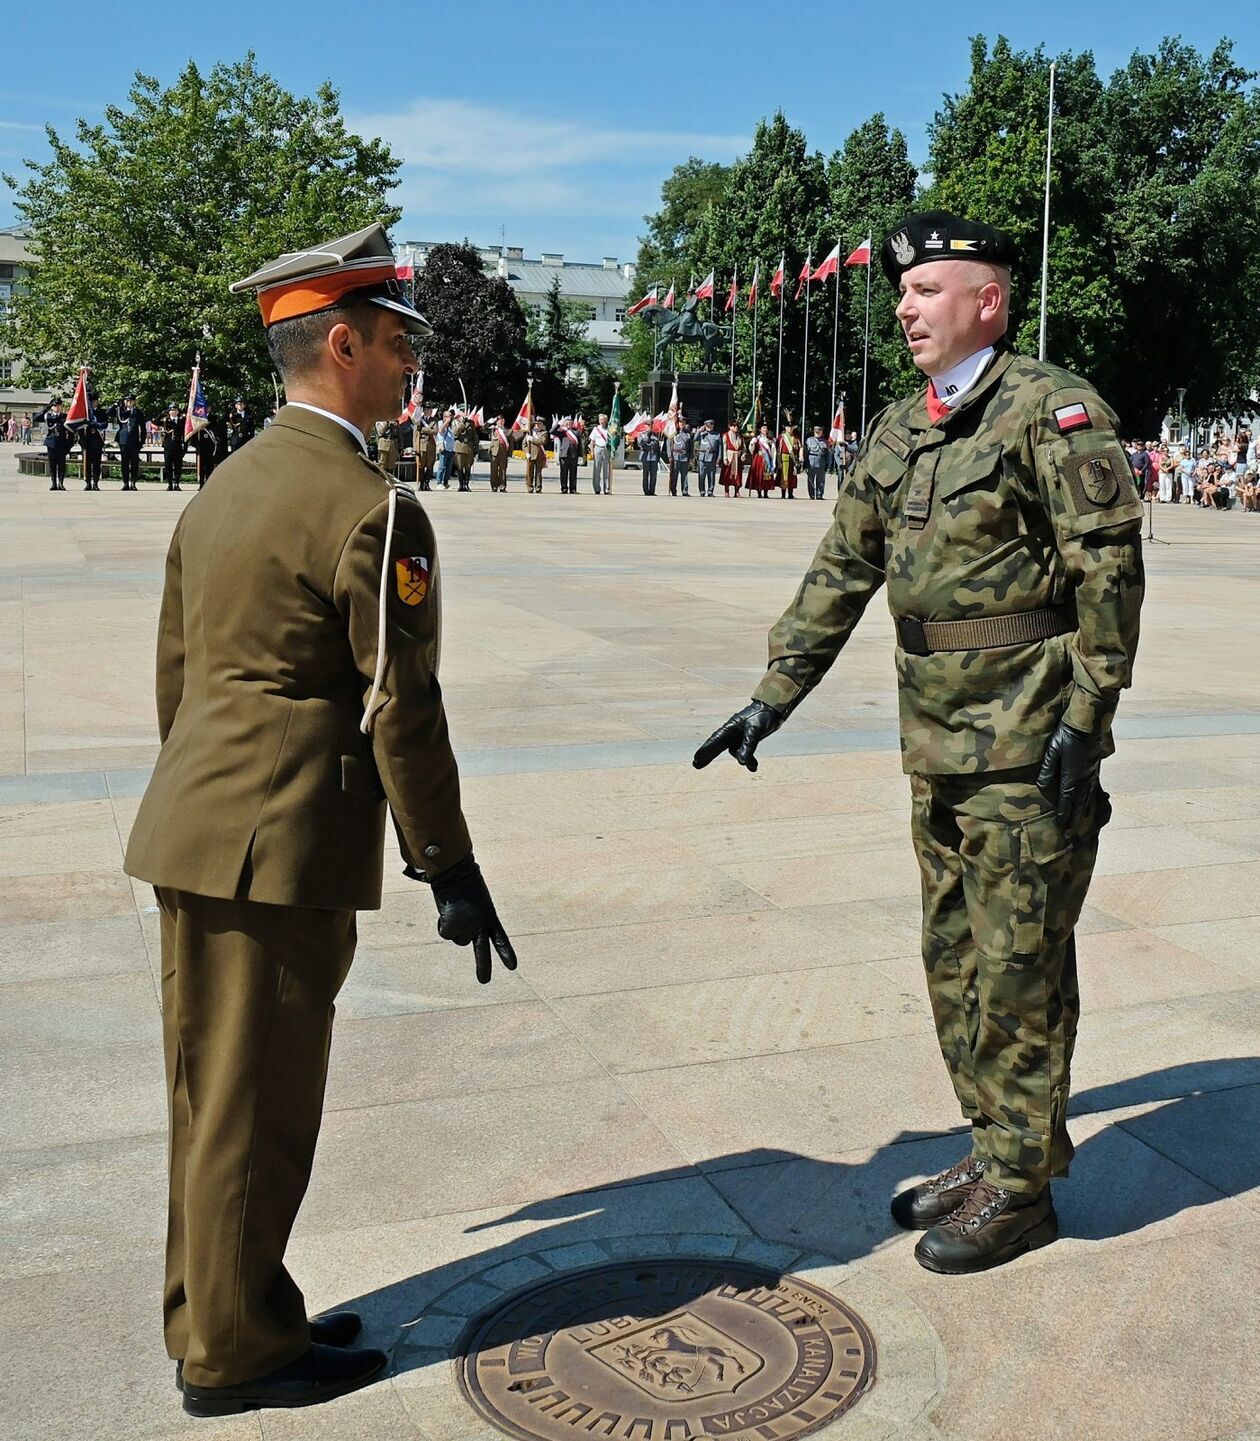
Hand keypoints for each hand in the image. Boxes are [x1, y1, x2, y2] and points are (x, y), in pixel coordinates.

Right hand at [428, 855, 516, 983]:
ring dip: (453, 926)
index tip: (512, 967)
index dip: (506, 952)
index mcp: (490, 917)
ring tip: (455, 908)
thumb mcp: (475, 902)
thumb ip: (471, 918)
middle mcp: (480, 926)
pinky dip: (442, 923)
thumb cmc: (465, 882)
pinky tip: (446, 909)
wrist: (456, 874)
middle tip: (485, 982)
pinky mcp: (451, 929)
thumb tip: (455, 932)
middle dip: (483, 967)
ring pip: (458, 938)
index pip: (500, 938)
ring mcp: (466, 928)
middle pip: (482, 951)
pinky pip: (445, 932)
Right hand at [693, 700, 783, 772]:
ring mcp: (739, 735)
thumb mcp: (756, 730)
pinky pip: (746, 751)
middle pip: (718, 745)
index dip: (706, 750)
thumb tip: (741, 762)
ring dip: (741, 758)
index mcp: (730, 728)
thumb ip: (748, 746)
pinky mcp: (748, 738)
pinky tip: (755, 767)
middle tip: (695, 764)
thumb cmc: (763, 715)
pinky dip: (750, 759)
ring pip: (735, 750)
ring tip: (753, 766)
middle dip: (708, 755)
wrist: (774, 707)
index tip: (696, 758)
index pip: (715, 741)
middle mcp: (732, 732)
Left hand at [1036, 722, 1101, 830]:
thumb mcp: (1052, 751)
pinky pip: (1091, 789)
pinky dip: (1089, 799)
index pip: (1066, 800)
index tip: (1062, 825)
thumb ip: (1047, 770)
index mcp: (1072, 776)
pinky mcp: (1094, 769)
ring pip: (1087, 797)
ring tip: (1079, 822)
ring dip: (1082, 811)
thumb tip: (1042, 787)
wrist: (1087, 724)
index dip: (1064, 813)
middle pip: (1078, 803)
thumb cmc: (1066, 736)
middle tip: (1070, 833)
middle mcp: (1083, 779)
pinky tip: (1087, 802)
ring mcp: (1091, 774)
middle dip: (1073, 818)